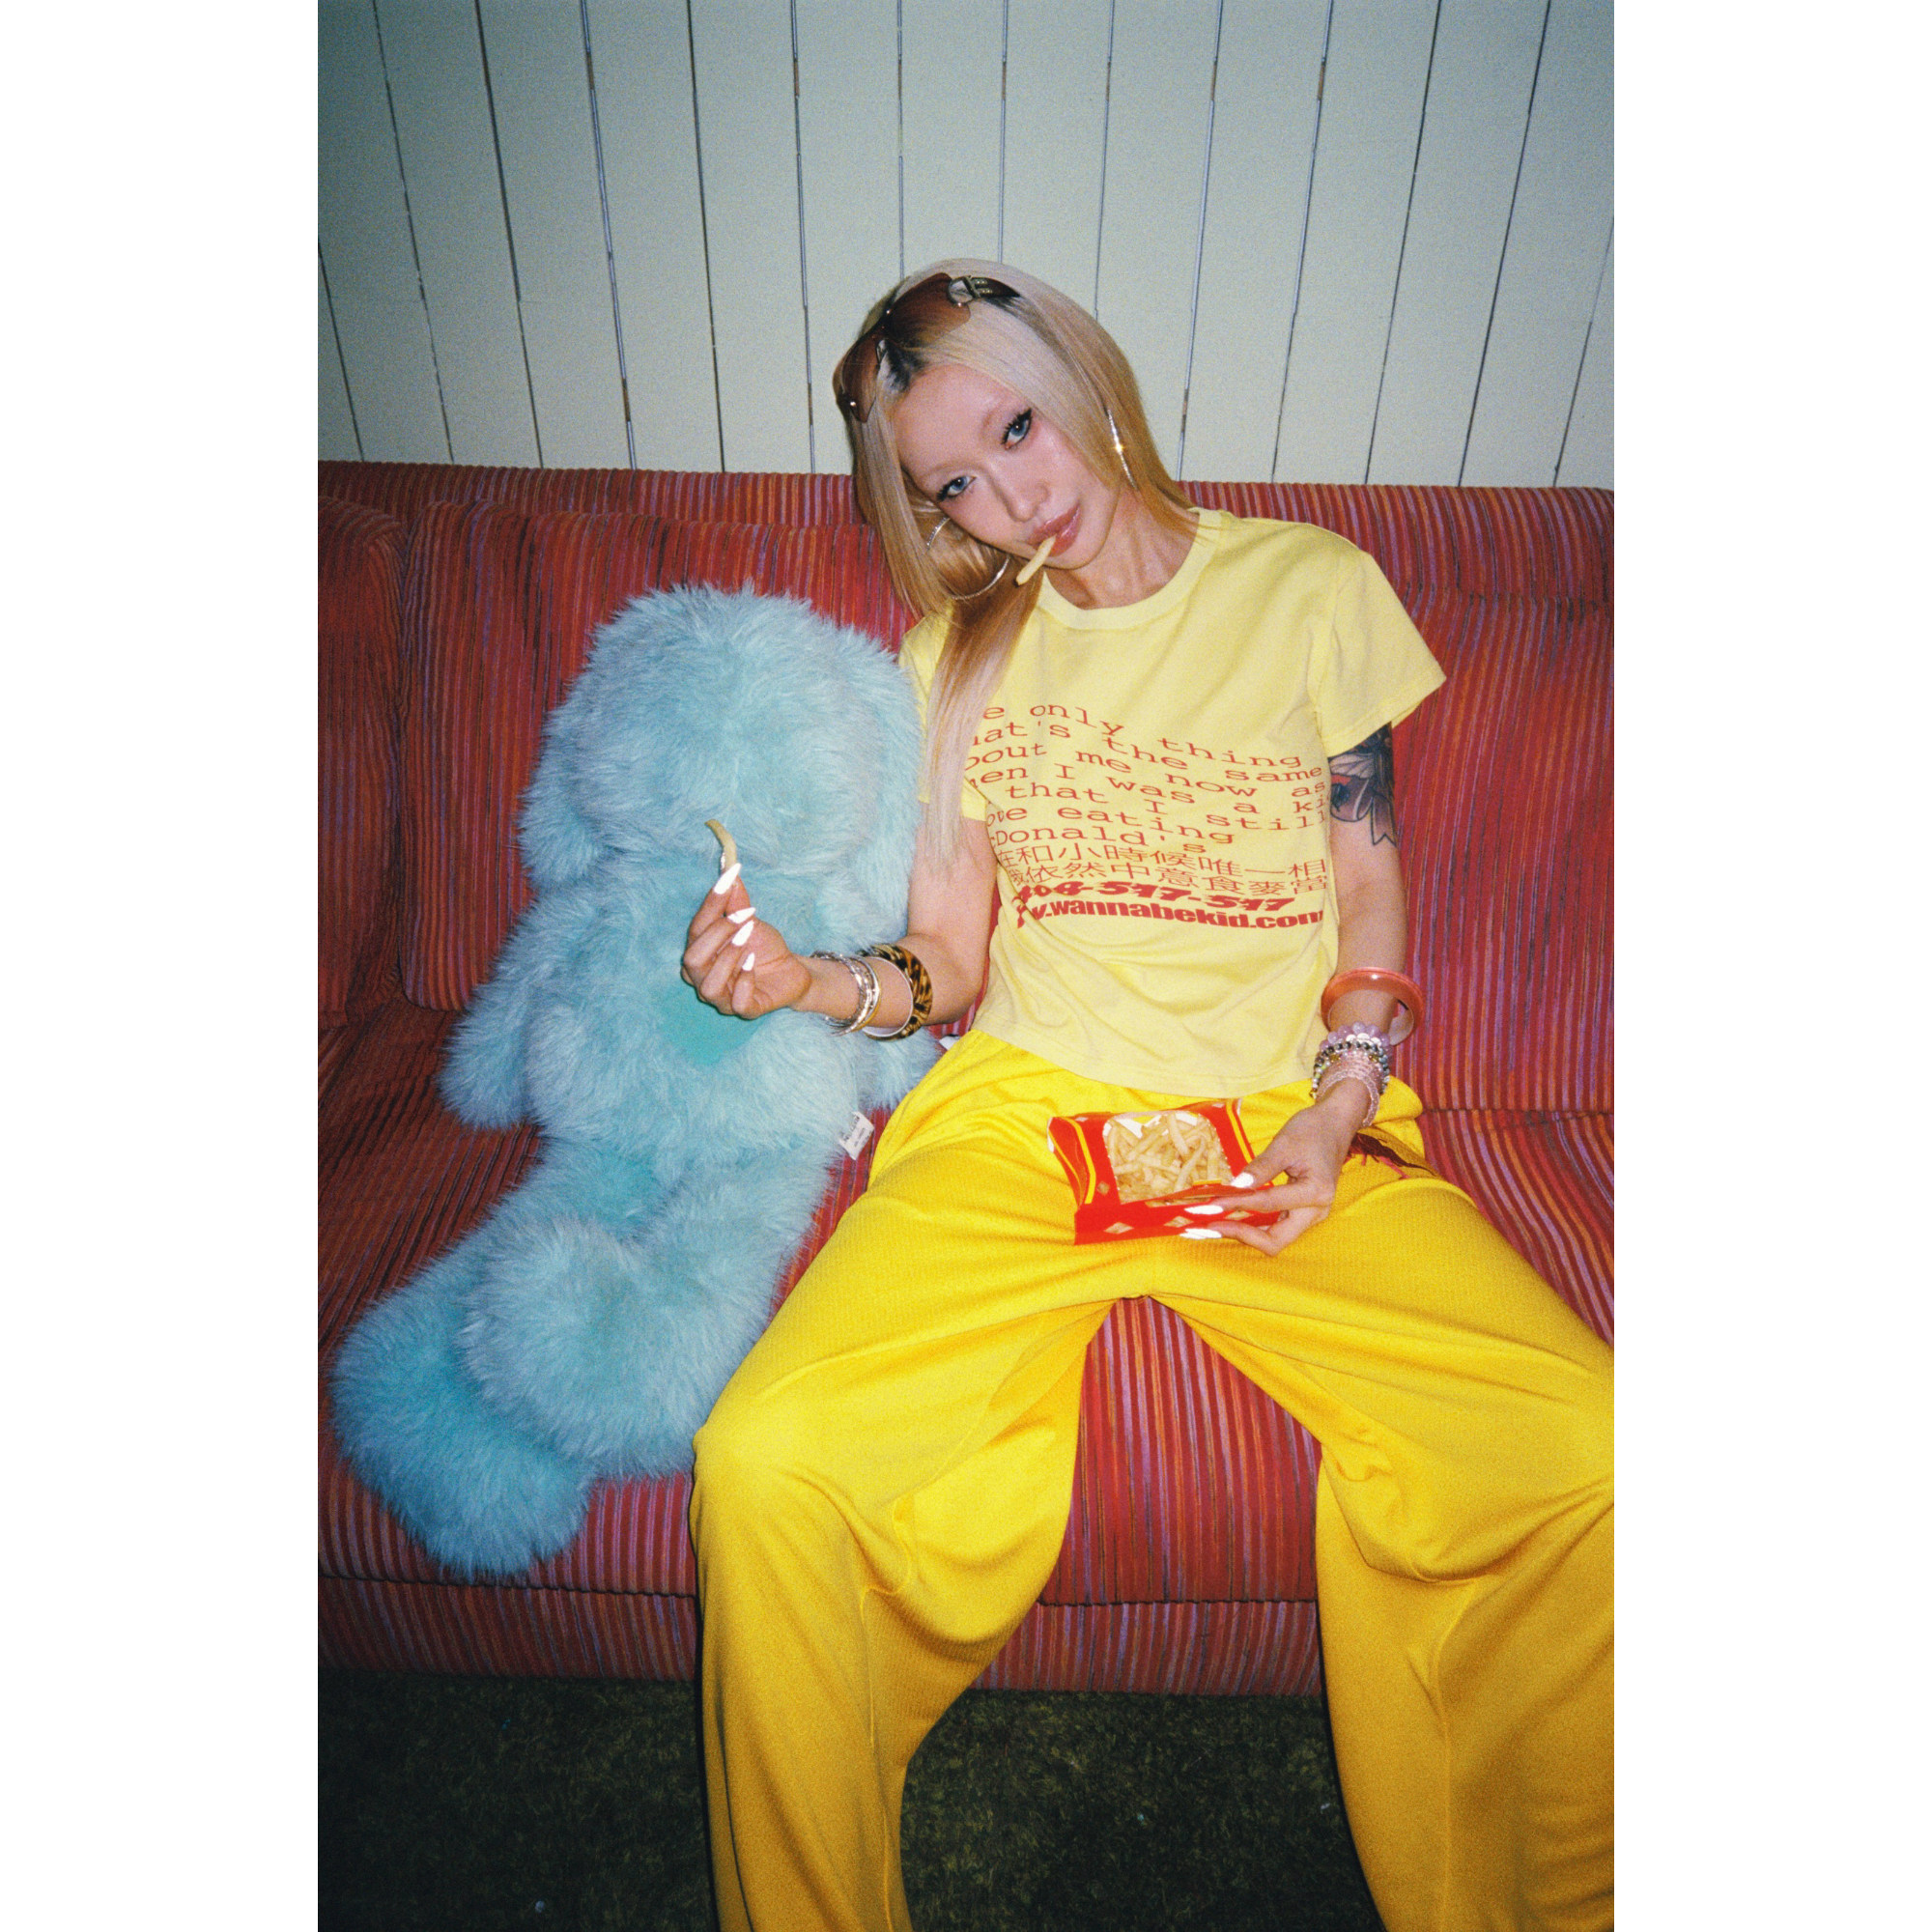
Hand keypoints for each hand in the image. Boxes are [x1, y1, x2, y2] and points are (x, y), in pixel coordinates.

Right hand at [680, 863, 812, 1018]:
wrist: (792, 971)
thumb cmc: (763, 947)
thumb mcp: (750, 920)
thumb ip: (736, 901)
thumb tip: (729, 870)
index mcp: (700, 953)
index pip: (695, 929)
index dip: (710, 905)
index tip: (729, 881)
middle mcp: (703, 978)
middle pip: (692, 959)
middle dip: (718, 934)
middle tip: (745, 918)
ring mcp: (722, 999)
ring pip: (709, 985)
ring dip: (729, 957)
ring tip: (748, 940)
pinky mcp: (745, 1011)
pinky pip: (736, 1003)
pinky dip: (744, 981)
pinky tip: (754, 964)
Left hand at [1181, 1085, 1368, 1255]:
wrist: (1335, 1124)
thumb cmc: (1313, 1129)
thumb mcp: (1284, 1144)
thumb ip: (1260, 1168)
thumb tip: (1235, 1186)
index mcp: (1316, 1192)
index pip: (1268, 1204)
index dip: (1236, 1204)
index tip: (1210, 1204)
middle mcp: (1316, 1210)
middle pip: (1276, 1240)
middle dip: (1242, 1235)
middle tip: (1211, 1226)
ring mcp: (1311, 1214)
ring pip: (1276, 1238)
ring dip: (1246, 1234)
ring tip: (1216, 1225)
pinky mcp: (1303, 1212)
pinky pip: (1277, 1227)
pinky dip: (1255, 1226)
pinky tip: (1233, 1218)